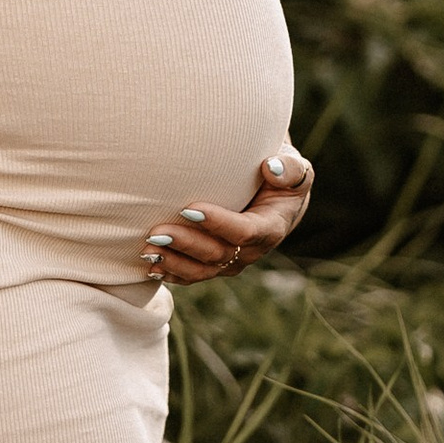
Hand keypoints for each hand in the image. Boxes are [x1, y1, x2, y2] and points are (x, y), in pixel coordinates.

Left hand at [141, 148, 313, 288]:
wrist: (275, 198)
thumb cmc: (282, 177)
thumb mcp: (296, 167)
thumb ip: (289, 168)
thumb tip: (271, 167)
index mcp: (270, 228)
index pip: (244, 231)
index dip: (218, 223)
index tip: (189, 208)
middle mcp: (251, 251)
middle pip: (217, 255)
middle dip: (186, 244)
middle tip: (156, 231)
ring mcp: (232, 262)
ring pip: (202, 271)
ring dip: (173, 262)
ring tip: (147, 248)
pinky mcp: (215, 265)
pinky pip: (192, 275)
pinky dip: (171, 272)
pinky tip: (150, 266)